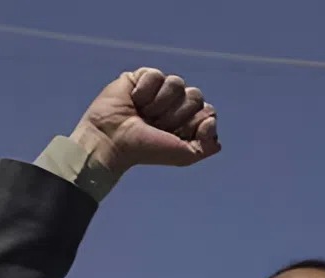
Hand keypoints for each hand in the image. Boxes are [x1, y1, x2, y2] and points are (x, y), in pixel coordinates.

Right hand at [69, 68, 217, 172]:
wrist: (114, 140)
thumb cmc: (147, 149)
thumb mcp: (185, 156)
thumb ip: (209, 145)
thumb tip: (211, 120)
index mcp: (190, 120)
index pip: (209, 111)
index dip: (194, 123)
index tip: (175, 135)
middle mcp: (177, 103)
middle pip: (196, 96)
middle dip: (176, 114)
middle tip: (157, 124)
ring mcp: (160, 89)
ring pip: (177, 83)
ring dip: (161, 103)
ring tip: (144, 113)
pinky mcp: (142, 77)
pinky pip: (156, 75)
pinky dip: (145, 91)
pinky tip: (134, 101)